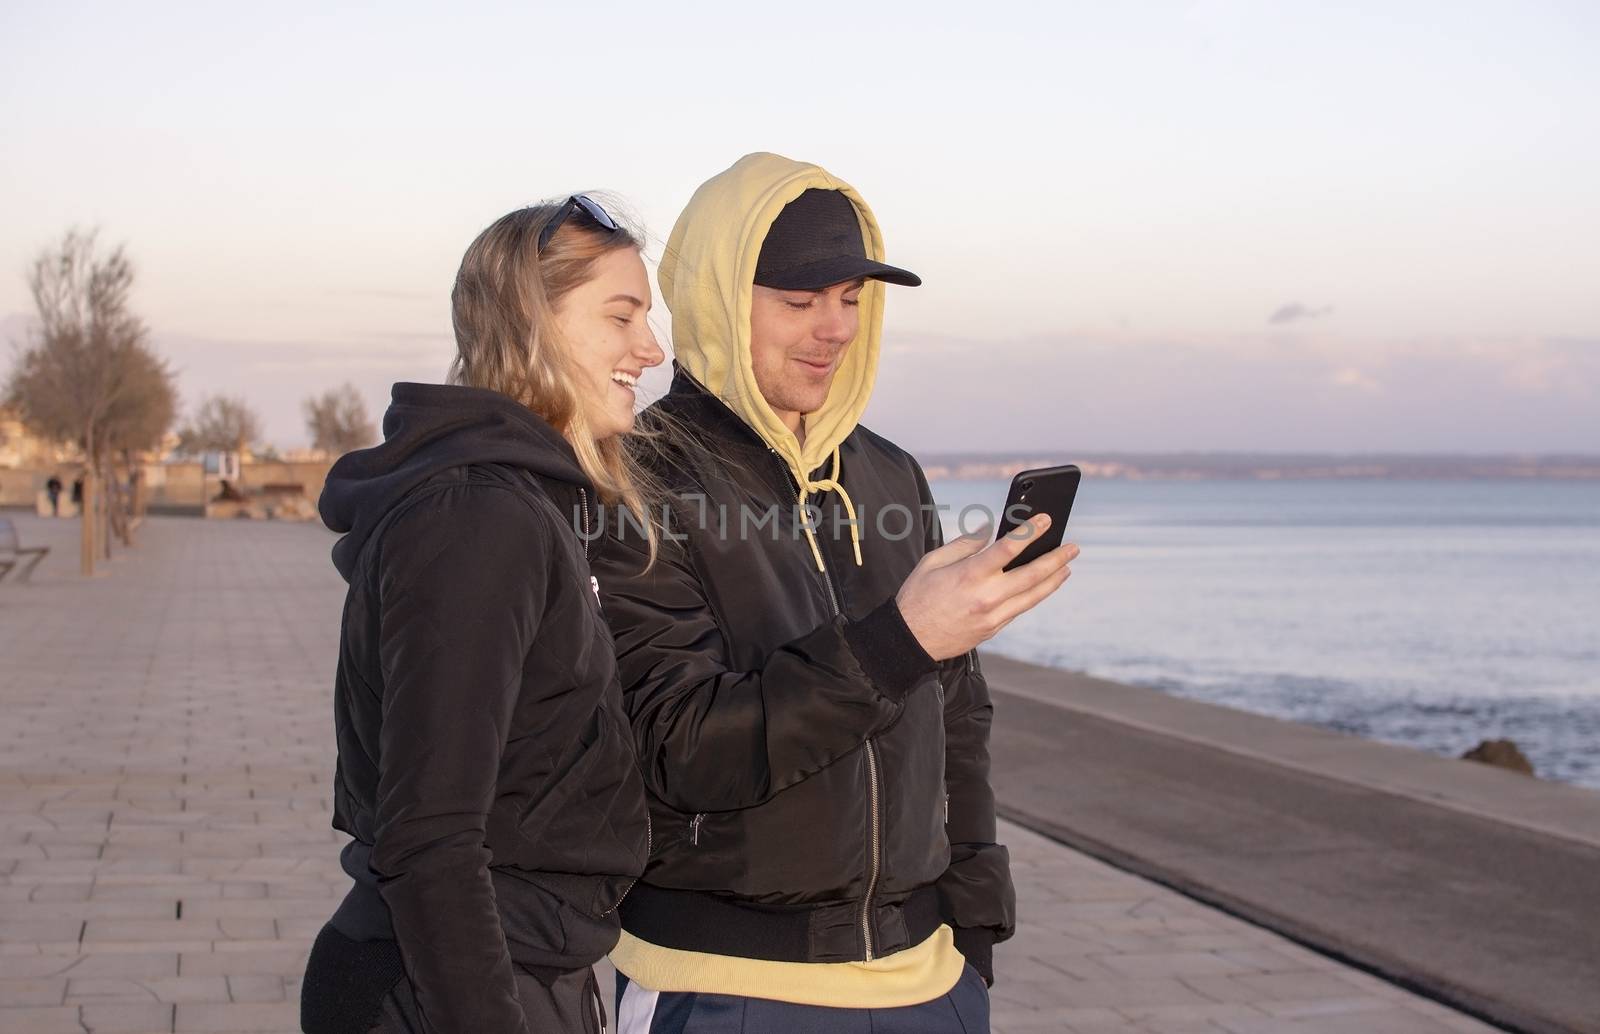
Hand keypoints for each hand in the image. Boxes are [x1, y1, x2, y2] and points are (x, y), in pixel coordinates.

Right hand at [895, 514, 1077, 660]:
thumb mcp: (933, 562)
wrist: (910, 641)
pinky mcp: (993, 629)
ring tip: (1067, 567)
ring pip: (1033, 596)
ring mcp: (992, 616)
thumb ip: (964, 544)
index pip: (1008, 548)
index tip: (1046, 520)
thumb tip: (989, 529)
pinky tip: (1043, 586)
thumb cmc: (917, 597)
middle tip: (1073, 548)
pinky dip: (1035, 595)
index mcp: (969, 575)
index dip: (1030, 531)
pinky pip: (1020, 609)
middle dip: (1056, 559)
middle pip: (1031, 575)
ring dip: (1053, 580)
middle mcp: (986, 596)